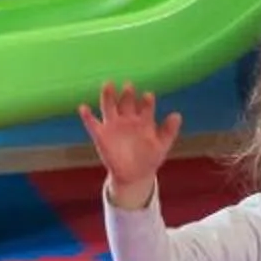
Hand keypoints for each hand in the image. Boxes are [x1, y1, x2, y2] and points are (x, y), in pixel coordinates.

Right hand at [82, 82, 181, 203]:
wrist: (134, 175)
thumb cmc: (149, 158)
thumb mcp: (161, 146)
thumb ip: (169, 131)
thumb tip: (178, 115)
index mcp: (143, 120)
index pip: (145, 107)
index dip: (147, 102)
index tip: (148, 96)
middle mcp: (128, 119)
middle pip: (126, 102)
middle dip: (128, 94)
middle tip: (129, 85)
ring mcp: (113, 125)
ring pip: (109, 107)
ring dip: (108, 96)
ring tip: (107, 85)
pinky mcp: (101, 135)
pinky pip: (92, 124)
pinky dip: (87, 116)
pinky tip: (83, 108)